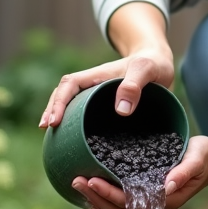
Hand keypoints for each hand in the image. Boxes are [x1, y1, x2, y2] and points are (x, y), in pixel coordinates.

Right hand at [39, 47, 174, 128]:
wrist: (161, 64)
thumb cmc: (153, 63)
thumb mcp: (147, 70)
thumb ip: (134, 85)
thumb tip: (120, 111)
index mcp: (97, 76)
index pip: (69, 85)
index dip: (59, 102)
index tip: (54, 121)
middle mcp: (93, 87)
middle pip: (64, 95)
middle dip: (52, 110)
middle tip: (47, 130)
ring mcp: (99, 98)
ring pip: (74, 107)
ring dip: (63, 120)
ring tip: (55, 139)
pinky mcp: (107, 109)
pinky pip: (88, 117)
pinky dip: (79, 128)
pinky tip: (79, 145)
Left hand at [70, 135, 207, 208]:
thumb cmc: (203, 157)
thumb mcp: (197, 159)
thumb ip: (184, 172)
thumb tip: (167, 186)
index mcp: (164, 200)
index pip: (130, 203)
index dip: (109, 194)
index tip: (91, 180)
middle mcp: (153, 204)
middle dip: (96, 198)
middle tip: (76, 180)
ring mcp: (148, 201)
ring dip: (96, 198)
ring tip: (77, 183)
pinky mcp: (144, 192)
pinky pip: (120, 201)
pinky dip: (103, 197)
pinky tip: (90, 188)